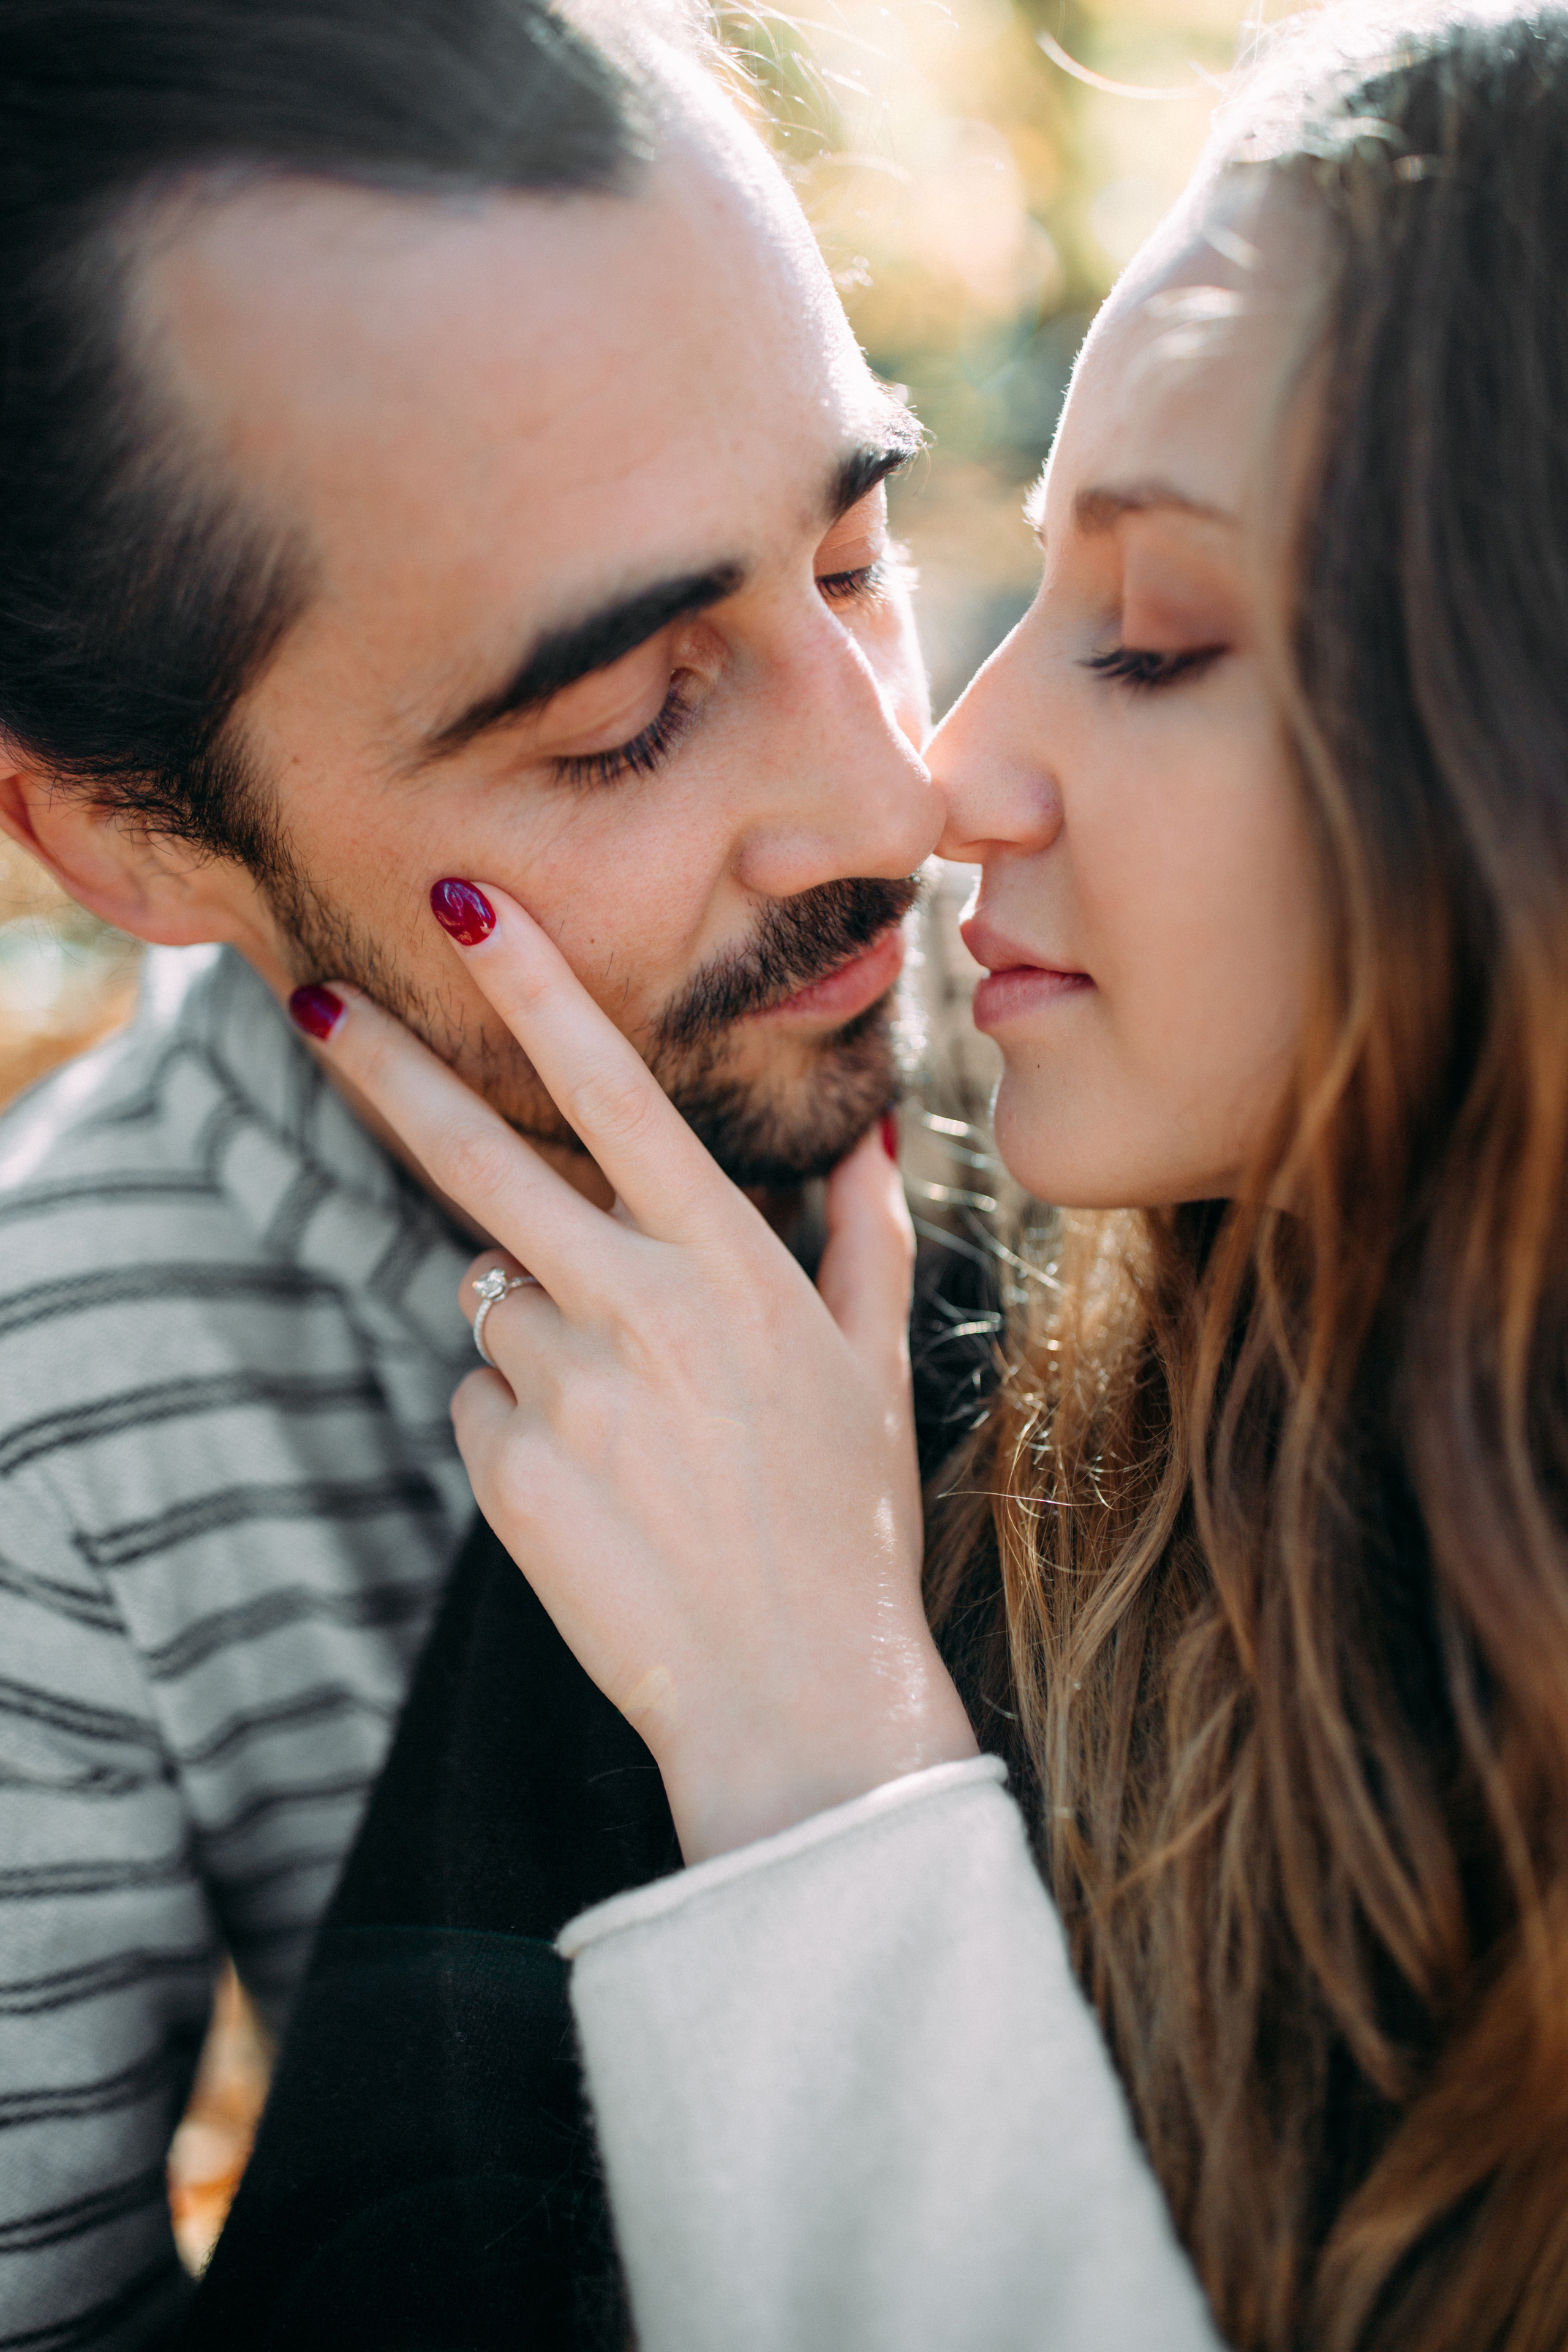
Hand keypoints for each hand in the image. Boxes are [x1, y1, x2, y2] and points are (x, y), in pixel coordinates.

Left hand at [294, 887, 976, 1861]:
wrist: (796, 1698)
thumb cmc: (846, 1526)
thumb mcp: (874, 1367)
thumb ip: (863, 1235)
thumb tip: (872, 1134)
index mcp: (730, 1269)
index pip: (620, 1096)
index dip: (539, 992)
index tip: (468, 911)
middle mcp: (636, 1309)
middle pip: (482, 1162)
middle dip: (391, 1070)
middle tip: (311, 999)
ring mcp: (564, 1391)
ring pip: (490, 1299)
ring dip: (531, 1325)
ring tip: (626, 1421)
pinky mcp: (508, 1472)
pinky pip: (478, 1398)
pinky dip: (517, 1416)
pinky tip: (596, 1481)